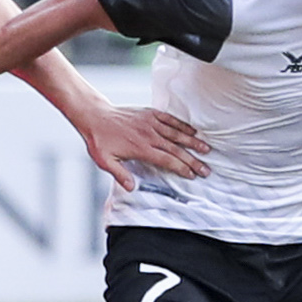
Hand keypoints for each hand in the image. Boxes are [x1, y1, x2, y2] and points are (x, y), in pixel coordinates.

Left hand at [75, 104, 208, 192]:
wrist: (95, 116)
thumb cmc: (99, 140)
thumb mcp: (104, 161)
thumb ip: (119, 174)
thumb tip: (132, 188)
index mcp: (140, 148)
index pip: (166, 160)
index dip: (181, 168)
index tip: (192, 175)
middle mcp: (149, 135)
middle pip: (176, 149)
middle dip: (192, 160)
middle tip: (206, 169)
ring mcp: (150, 123)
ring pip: (176, 133)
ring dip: (192, 142)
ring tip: (206, 149)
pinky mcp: (150, 113)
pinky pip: (170, 119)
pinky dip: (182, 125)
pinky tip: (193, 130)